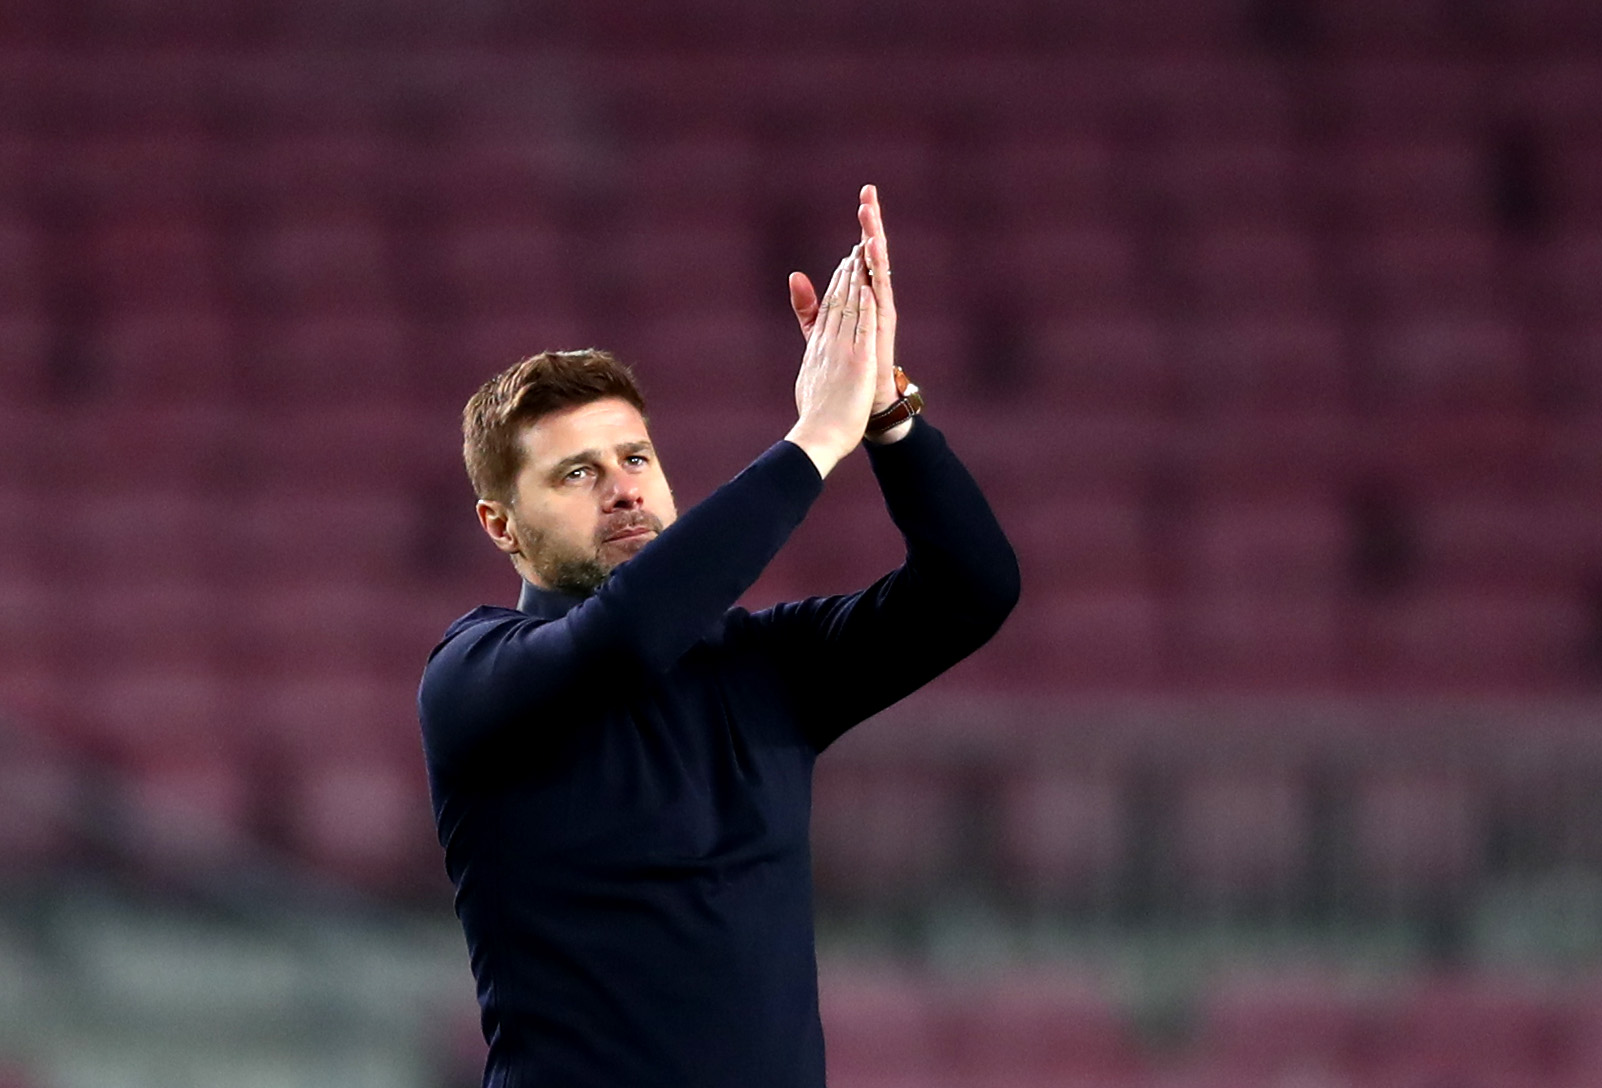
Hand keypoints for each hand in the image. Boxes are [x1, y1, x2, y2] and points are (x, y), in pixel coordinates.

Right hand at [784, 243, 877, 477]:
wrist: (818, 435)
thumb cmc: (816, 415)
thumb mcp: (808, 377)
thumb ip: (809, 363)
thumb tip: (807, 352)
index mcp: (817, 348)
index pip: (827, 309)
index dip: (836, 284)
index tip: (844, 264)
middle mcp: (827, 344)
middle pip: (837, 301)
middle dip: (847, 273)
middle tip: (856, 247)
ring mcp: (842, 351)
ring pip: (850, 308)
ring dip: (856, 280)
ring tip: (863, 257)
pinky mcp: (858, 361)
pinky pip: (862, 328)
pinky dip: (866, 306)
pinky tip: (871, 288)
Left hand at [788, 185, 899, 414]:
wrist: (864, 401)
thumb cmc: (847, 369)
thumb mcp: (821, 331)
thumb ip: (808, 305)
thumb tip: (795, 275)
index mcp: (859, 297)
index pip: (858, 254)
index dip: (862, 227)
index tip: (864, 197)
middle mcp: (873, 299)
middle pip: (871, 253)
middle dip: (870, 223)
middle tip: (869, 192)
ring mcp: (879, 311)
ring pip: (877, 267)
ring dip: (873, 239)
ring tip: (869, 213)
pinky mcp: (882, 325)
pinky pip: (879, 294)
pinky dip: (876, 272)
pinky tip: (872, 252)